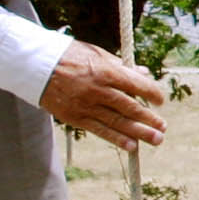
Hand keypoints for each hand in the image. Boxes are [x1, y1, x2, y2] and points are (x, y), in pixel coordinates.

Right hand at [40, 41, 166, 149]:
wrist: (35, 66)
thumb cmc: (70, 56)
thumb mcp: (97, 53)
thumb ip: (121, 65)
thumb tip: (144, 74)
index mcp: (105, 71)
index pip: (136, 85)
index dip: (151, 93)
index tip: (160, 101)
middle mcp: (98, 90)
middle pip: (129, 107)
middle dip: (149, 119)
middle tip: (163, 127)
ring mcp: (86, 106)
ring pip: (117, 122)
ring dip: (139, 132)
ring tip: (156, 140)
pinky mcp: (75, 117)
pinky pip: (100, 130)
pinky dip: (117, 138)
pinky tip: (132, 146)